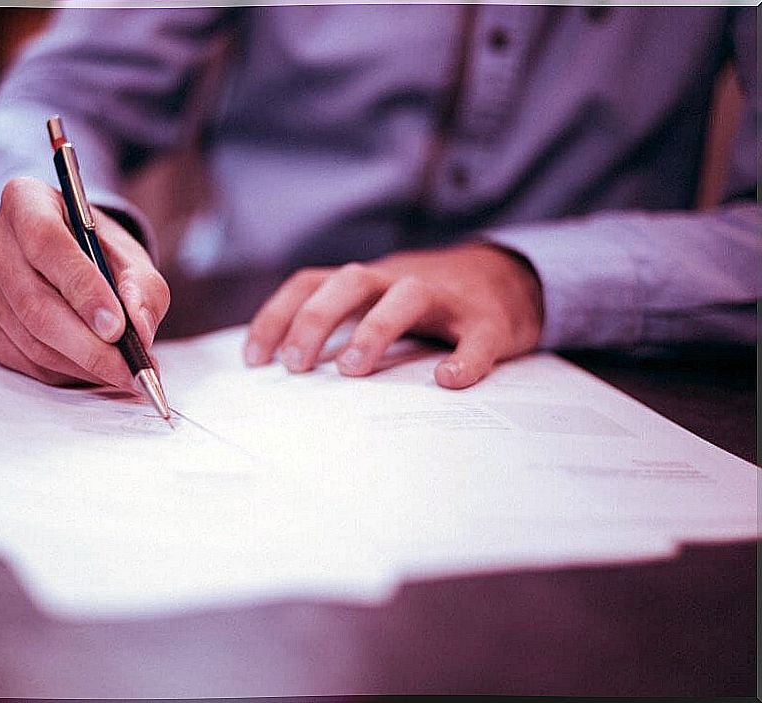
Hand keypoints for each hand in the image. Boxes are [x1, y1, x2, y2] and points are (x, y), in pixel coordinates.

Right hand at [0, 176, 169, 388]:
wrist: (68, 259)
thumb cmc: (99, 252)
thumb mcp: (131, 258)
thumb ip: (143, 288)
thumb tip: (138, 328)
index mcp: (25, 200)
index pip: (46, 243)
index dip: (83, 289)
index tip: (118, 327)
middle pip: (34, 302)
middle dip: (88, 345)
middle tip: (128, 368)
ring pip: (29, 338)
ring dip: (80, 364)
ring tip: (121, 372)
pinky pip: (20, 358)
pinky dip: (62, 372)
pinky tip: (91, 370)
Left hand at [244, 244, 542, 388]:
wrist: (507, 280)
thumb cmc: (424, 304)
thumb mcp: (374, 303)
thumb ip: (337, 325)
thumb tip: (279, 370)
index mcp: (367, 281)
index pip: (309, 284)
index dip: (276, 316)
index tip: (253, 360)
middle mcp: (399, 280)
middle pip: (350, 280)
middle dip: (316, 319)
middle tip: (294, 365)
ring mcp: (446, 298)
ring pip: (408, 296)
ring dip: (375, 329)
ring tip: (351, 370)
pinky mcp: (489, 322)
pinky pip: (478, 337)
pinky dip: (465, 358)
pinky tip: (448, 381)